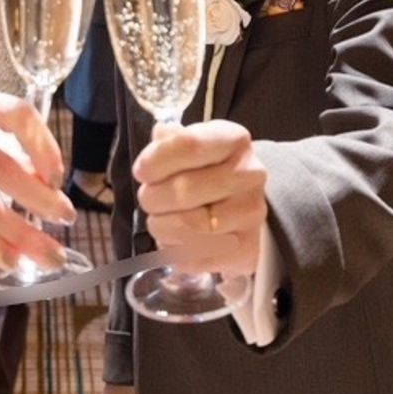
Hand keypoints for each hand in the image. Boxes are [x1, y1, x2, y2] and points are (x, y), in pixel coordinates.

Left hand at [133, 120, 266, 276]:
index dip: (156, 159)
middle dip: (153, 197)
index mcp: (234, 140)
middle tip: (148, 199)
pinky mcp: (246, 249)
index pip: (190, 145)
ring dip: (160, 226)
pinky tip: (174, 241)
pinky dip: (173, 251)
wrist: (242, 207)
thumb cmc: (208, 171)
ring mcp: (251, 214)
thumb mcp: (193, 146)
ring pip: (188, 226)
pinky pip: (195, 257)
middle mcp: (249, 174)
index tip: (140, 171)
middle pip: (185, 189)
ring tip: (159, 220)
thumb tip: (160, 135)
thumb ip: (172, 139)